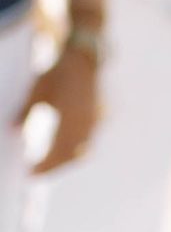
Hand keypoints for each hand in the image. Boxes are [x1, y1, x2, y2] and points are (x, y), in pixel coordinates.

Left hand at [21, 45, 100, 174]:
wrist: (84, 55)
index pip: (57, 153)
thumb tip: (12, 130)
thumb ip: (25, 112)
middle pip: (70, 155)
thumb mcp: (37, 91)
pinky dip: (75, 148)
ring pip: (81, 149)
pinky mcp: (97, 115)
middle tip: (37, 174)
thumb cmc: (59, 72)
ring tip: (50, 164)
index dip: (44, 167)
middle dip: (54, 167)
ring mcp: (94, 120)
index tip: (30, 175)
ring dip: (65, 160)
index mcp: (69, 120)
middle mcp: (85, 123)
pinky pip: (88, 139)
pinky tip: (66, 148)